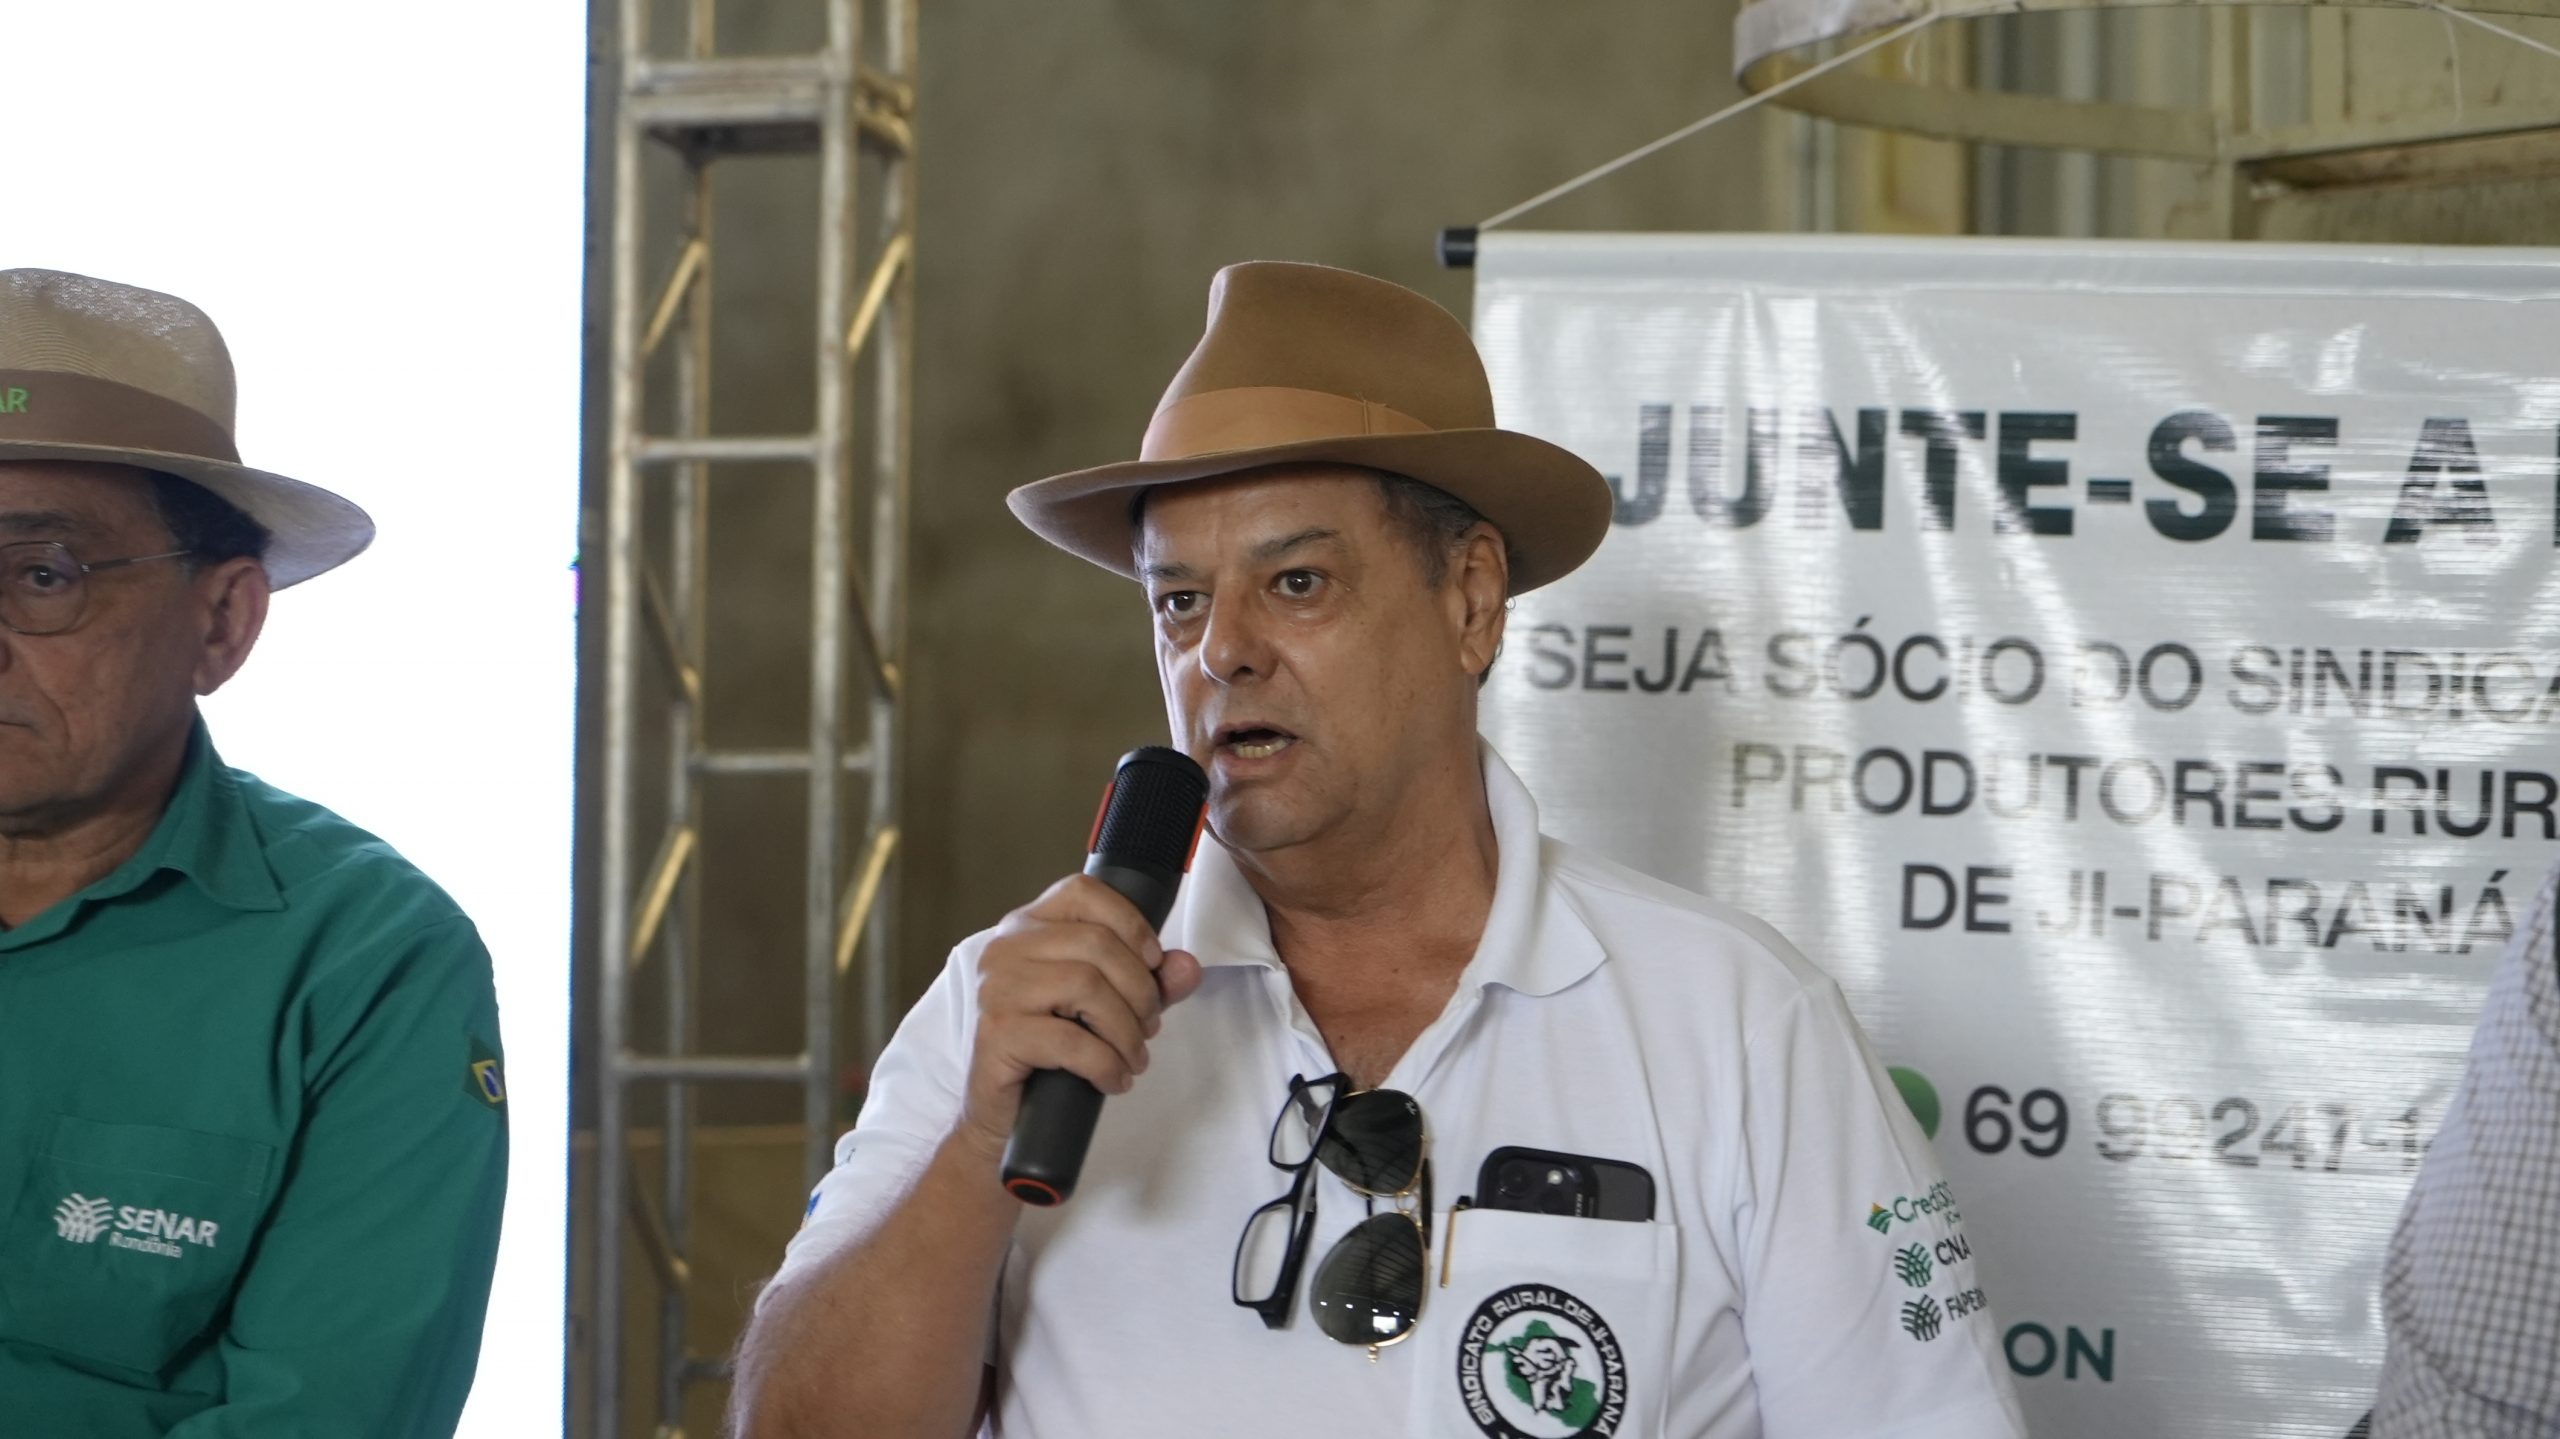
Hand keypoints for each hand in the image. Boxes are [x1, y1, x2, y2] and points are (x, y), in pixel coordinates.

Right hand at [955, 874, 1203, 1162]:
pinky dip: (1105, 1064)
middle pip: (1096, 943)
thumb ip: (1149, 982)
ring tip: (1133, 1057)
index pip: (1083, 892)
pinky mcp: (997, 1033)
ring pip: (1086, 986)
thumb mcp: (1108, 1007)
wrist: (1005, 1114)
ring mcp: (997, 989)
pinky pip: (1070, 1041)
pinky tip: (1114, 1079)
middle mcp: (1006, 948)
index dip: (1131, 924)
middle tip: (1149, 1028)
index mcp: (1028, 927)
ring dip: (1126, 1031)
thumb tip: (1188, 968)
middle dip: (1139, 990)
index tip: (1153, 964)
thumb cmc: (1052, 1051)